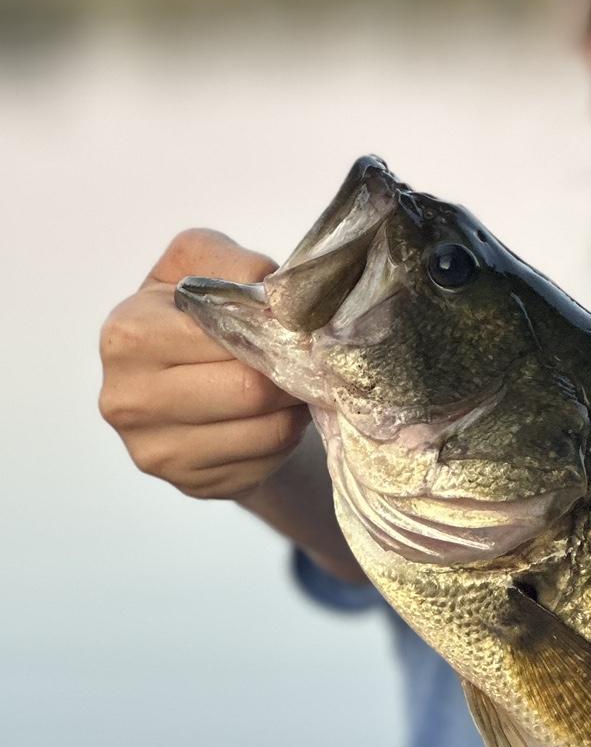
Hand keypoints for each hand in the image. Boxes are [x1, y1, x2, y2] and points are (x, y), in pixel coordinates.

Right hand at [99, 229, 305, 500]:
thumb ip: (231, 262)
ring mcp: (156, 450)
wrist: (182, 386)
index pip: (224, 334)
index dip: (272, 330)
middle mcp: (129, 398)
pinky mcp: (191, 483)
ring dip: (294, 408)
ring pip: (266, 430)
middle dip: (290, 374)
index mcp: (128, 335)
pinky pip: (266, 460)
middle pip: (249, 389)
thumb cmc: (193, 320)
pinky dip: (284, 438)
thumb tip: (273, 293)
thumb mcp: (199, 268)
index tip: (293, 328)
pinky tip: (273, 419)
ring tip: (291, 388)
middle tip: (305, 363)